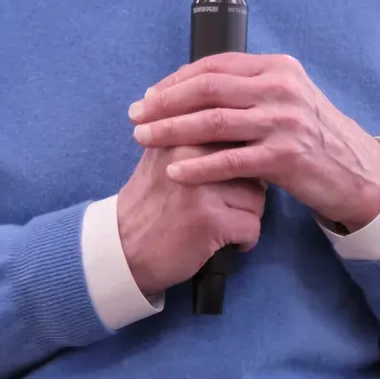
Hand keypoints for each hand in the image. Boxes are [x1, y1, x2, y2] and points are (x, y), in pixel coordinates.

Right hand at [116, 138, 266, 300]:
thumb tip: (238, 130)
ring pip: (258, 199)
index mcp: (184, 136)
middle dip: (245, 192)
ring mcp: (204, 188)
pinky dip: (244, 241)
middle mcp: (194, 156)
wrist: (122, 248)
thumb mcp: (162, 159)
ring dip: (245, 218)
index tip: (226, 184)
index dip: (239, 166)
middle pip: (252, 169)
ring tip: (220, 226)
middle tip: (224, 208)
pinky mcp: (212, 220)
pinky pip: (252, 227)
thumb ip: (193, 140)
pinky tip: (224, 244)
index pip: (237, 140)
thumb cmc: (148, 205)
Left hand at [128, 54, 379, 231]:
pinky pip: (230, 161)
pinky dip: (198, 167)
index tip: (149, 96)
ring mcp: (284, 122)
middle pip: (208, 89)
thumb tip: (195, 86)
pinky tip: (174, 172)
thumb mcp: (287, 99)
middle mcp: (281, 89)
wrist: (355, 171)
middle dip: (165, 103)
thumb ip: (249, 88)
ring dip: (172, 131)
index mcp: (278, 68)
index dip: (176, 80)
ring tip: (143, 139)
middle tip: (136, 116)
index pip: (215, 66)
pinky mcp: (285, 157)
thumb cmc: (313, 137)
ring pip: (214, 123)